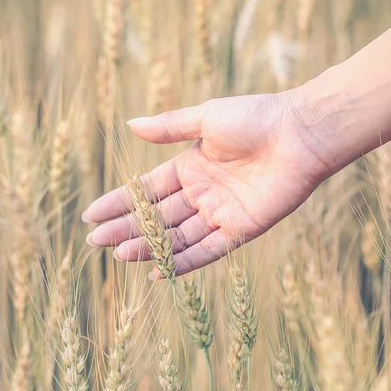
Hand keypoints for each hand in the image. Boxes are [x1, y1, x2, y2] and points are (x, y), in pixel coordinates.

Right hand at [82, 90, 328, 276]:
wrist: (300, 133)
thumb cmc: (255, 118)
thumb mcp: (205, 119)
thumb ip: (168, 127)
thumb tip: (129, 125)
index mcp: (189, 167)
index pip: (145, 190)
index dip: (118, 202)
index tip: (90, 215)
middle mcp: (200, 194)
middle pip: (156, 217)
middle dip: (125, 228)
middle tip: (94, 241)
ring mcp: (218, 214)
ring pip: (176, 236)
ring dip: (148, 247)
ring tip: (118, 255)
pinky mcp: (240, 230)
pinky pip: (207, 252)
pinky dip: (183, 263)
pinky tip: (158, 273)